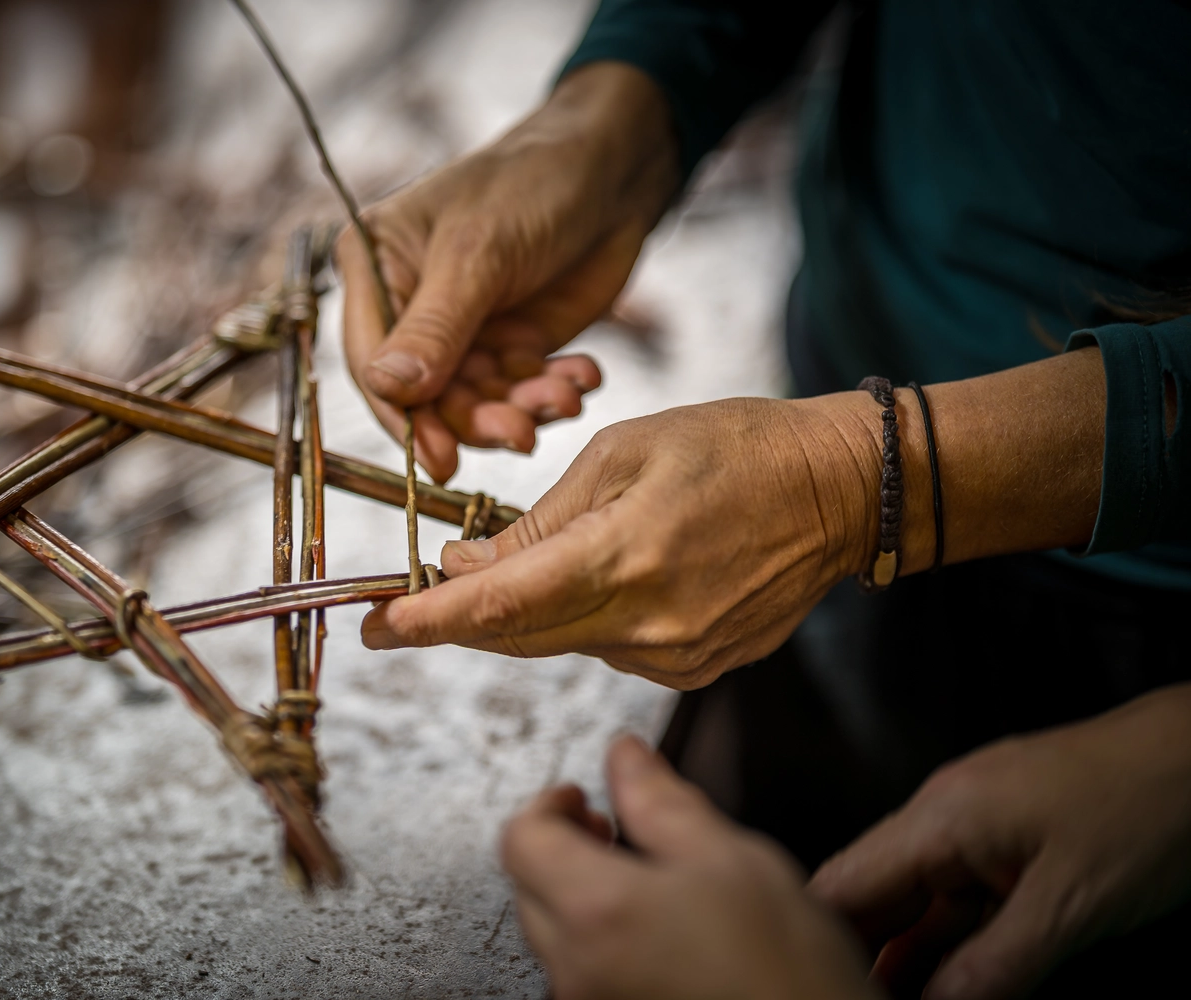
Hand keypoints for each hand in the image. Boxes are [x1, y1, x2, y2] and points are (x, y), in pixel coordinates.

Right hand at [338, 62, 679, 481]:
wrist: (614, 165)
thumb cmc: (532, 181)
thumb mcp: (478, 253)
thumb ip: (435, 327)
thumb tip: (388, 389)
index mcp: (377, 266)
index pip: (371, 361)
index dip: (402, 417)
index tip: (437, 459)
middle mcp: (411, 305)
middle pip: (426, 396)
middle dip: (475, 420)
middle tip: (521, 433)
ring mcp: (463, 330)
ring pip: (476, 402)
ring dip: (521, 410)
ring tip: (565, 396)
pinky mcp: (511, 343)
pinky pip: (520, 391)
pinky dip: (552, 393)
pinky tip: (582, 376)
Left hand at [362, 393, 881, 688]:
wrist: (839, 490)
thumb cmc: (735, 448)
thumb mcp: (622, 453)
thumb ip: (540, 521)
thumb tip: (469, 566)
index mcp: (624, 556)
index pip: (499, 607)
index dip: (427, 623)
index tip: (375, 626)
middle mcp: (648, 623)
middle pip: (519, 639)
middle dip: (458, 622)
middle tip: (406, 607)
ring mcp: (677, 655)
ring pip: (562, 644)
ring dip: (524, 613)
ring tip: (518, 566)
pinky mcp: (697, 667)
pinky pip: (609, 649)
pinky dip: (580, 619)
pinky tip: (595, 579)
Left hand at [502, 735, 876, 999]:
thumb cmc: (788, 973)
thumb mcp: (734, 859)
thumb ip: (663, 799)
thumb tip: (627, 757)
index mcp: (597, 908)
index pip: (521, 837)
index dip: (549, 803)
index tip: (580, 794)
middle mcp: (577, 965)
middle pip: (530, 886)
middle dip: (563, 846)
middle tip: (609, 830)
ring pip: (556, 935)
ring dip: (582, 897)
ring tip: (644, 885)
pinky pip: (584, 973)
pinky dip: (605, 943)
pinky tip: (660, 937)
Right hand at [810, 684, 1190, 999]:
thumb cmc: (1150, 808)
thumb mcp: (1073, 906)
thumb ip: (995, 968)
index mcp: (939, 821)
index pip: (839, 885)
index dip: (820, 940)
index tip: (817, 982)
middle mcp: (942, 818)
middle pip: (870, 895)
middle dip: (858, 954)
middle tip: (851, 996)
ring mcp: (976, 828)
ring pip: (915, 903)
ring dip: (904, 957)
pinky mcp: (1009, 842)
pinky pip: (958, 898)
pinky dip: (947, 943)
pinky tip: (943, 983)